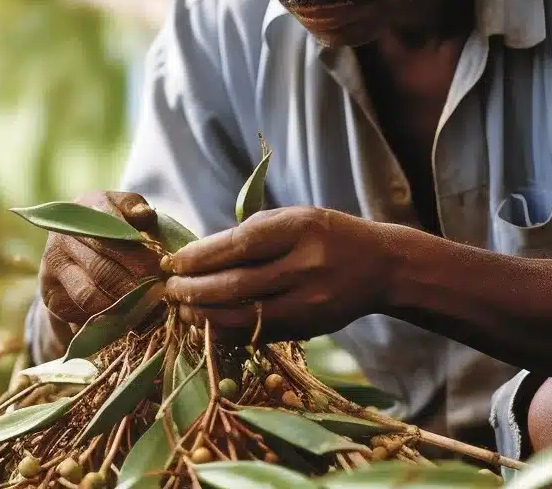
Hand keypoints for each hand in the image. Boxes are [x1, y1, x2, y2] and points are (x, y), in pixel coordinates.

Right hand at [36, 191, 162, 348]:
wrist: (71, 247)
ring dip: (121, 304)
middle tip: (160, 292)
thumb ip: (135, 208)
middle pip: (102, 266)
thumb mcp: (122, 207)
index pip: (110, 231)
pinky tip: (129, 317)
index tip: (161, 264)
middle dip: (135, 282)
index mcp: (84, 210)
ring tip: (148, 308)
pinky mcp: (51, 295)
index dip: (138, 251)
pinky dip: (106, 318)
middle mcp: (62, 237)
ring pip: (89, 294)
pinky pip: (80, 312)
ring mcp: (52, 268)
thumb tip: (145, 215)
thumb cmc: (110, 224)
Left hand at [165, 207, 401, 342]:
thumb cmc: (329, 234)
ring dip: (206, 315)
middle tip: (170, 291)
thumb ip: (254, 232)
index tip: (175, 262)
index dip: (201, 256)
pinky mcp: (310, 328)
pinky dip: (228, 331)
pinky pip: (260, 334)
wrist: (381, 266)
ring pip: (246, 315)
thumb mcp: (297, 218)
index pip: (240, 245)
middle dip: (196, 289)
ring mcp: (310, 301)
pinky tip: (209, 324)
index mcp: (301, 228)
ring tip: (183, 310)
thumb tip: (199, 255)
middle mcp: (307, 265)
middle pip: (238, 284)